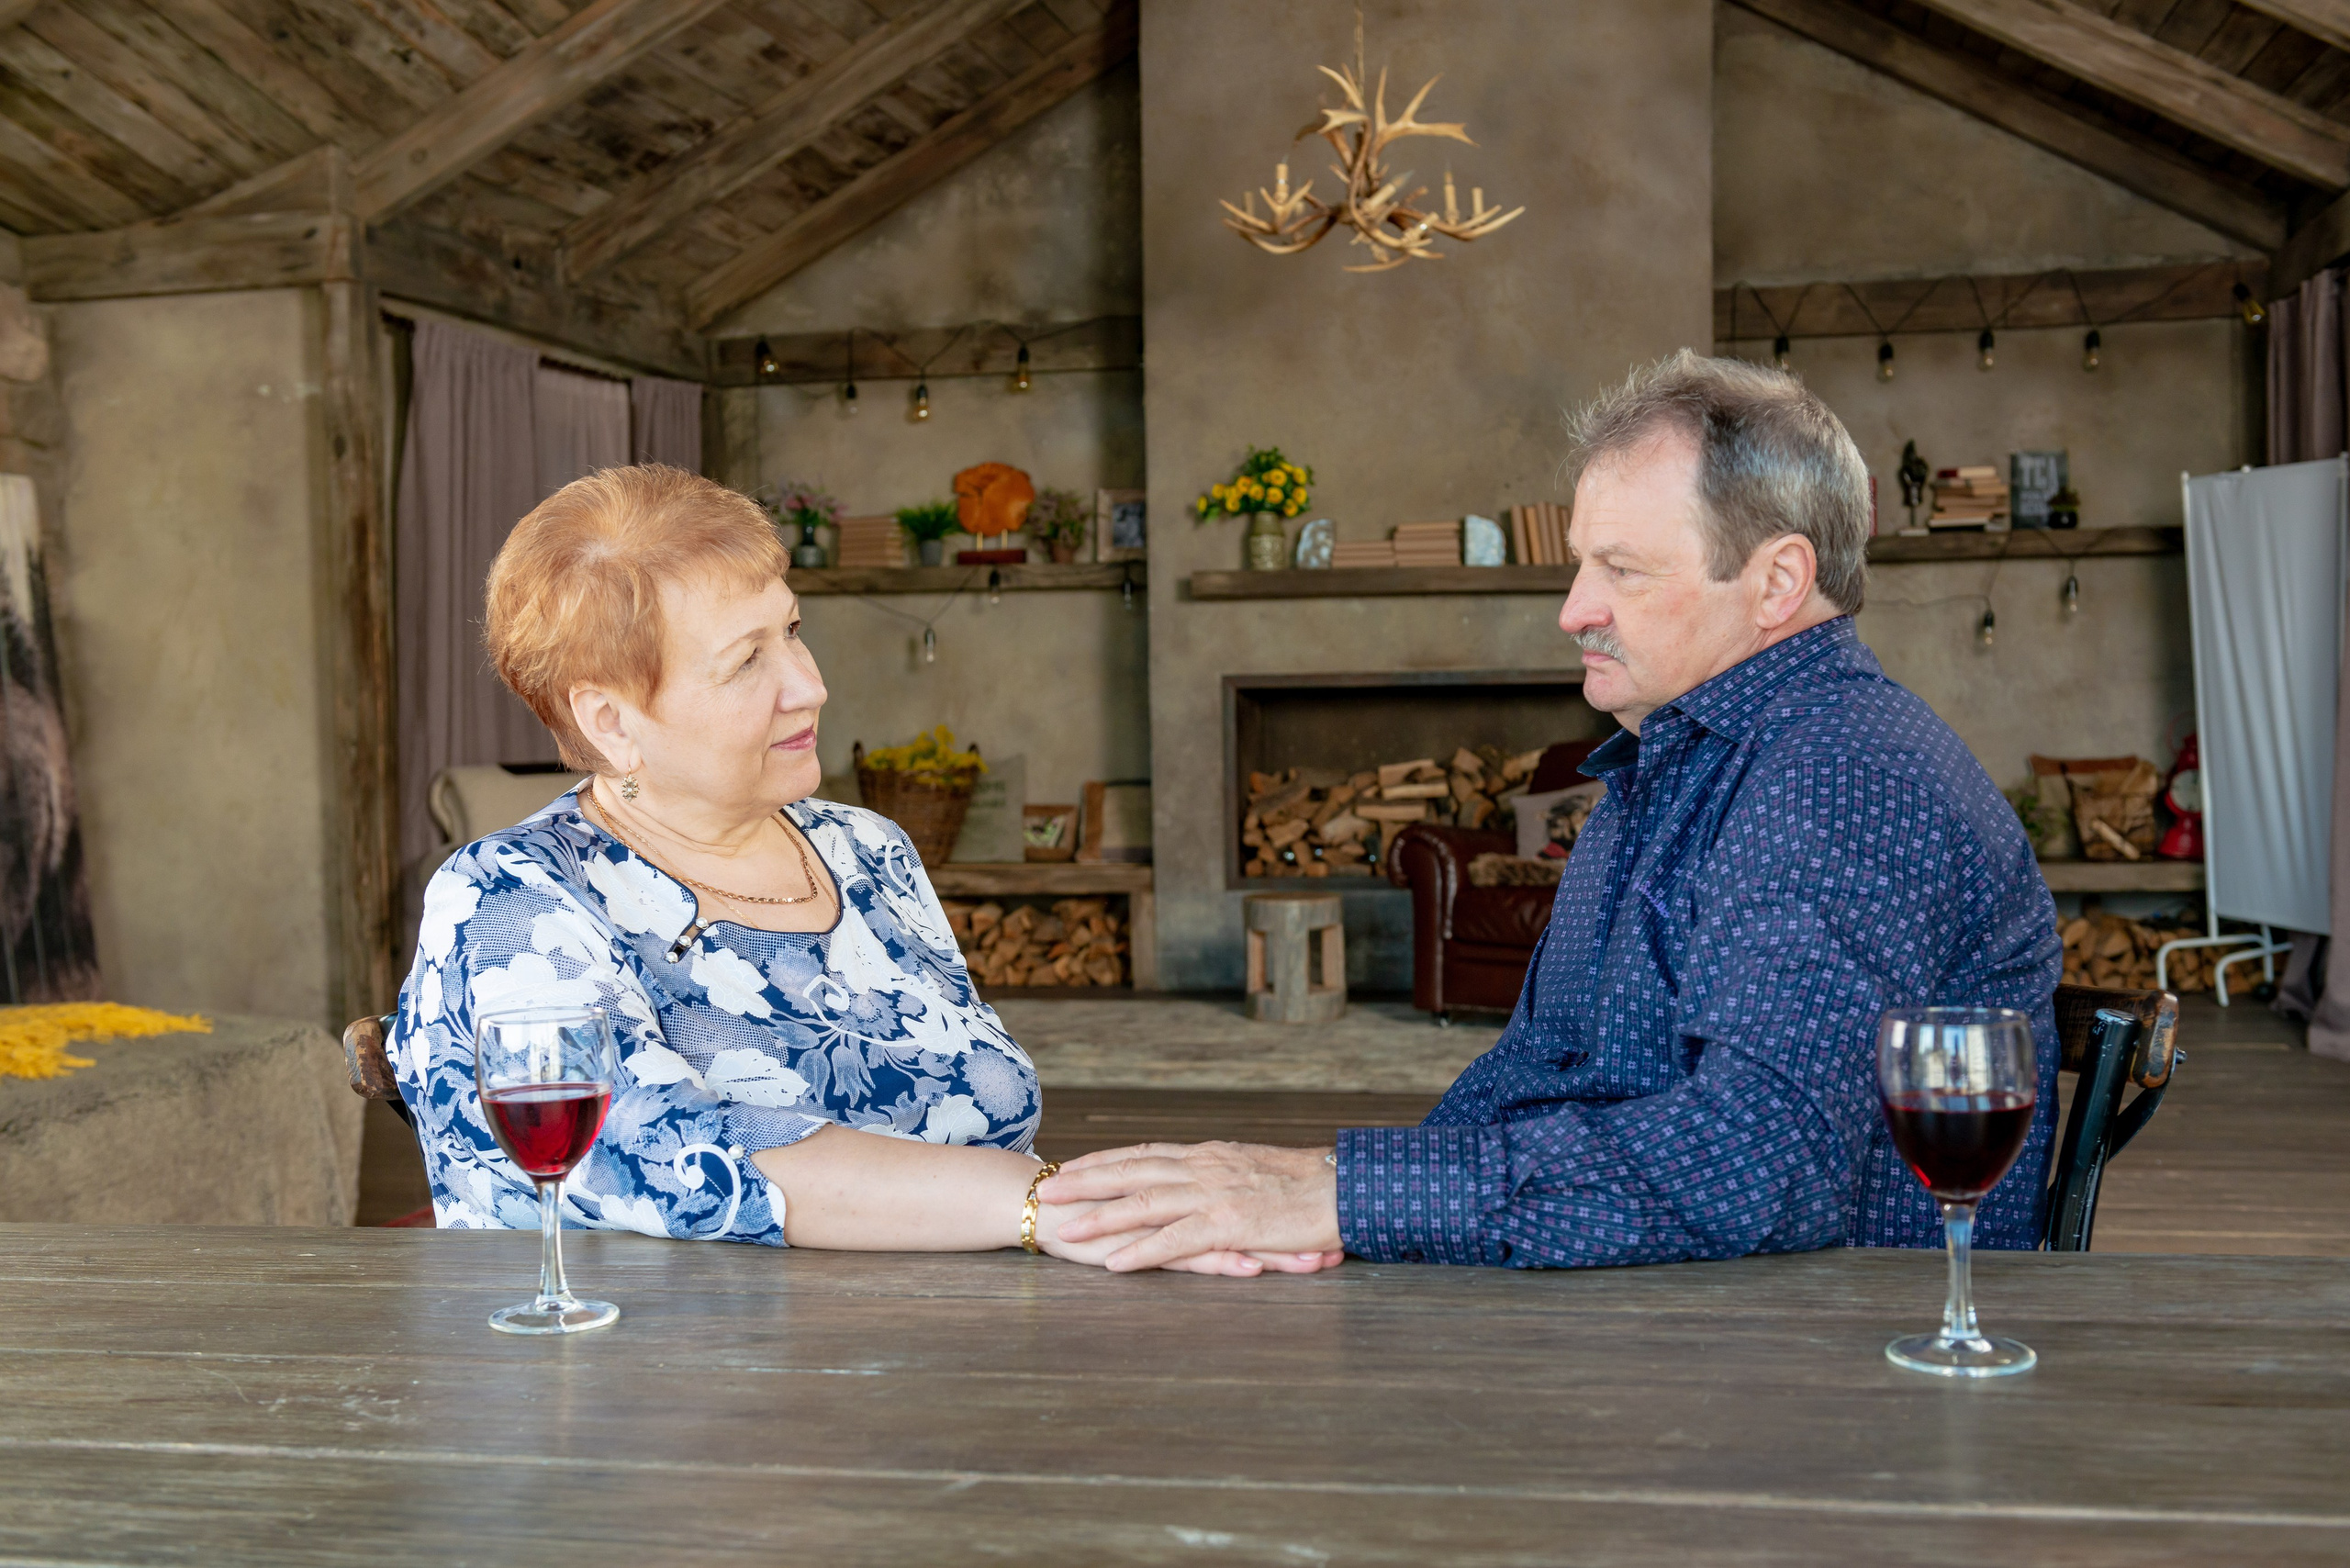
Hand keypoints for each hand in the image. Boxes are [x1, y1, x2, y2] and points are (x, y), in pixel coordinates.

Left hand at [1039, 1141, 1343, 1272]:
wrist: (1349, 1186)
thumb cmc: (1314, 1184)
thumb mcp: (1262, 1170)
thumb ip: (1230, 1175)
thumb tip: (1211, 1179)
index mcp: (1212, 1155)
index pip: (1147, 1153)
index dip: (1108, 1160)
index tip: (1075, 1164)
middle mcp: (1206, 1168)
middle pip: (1134, 1169)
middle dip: (1087, 1178)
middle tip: (1049, 1185)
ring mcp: (1216, 1195)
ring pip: (1145, 1202)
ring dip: (1102, 1215)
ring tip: (1066, 1227)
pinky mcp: (1231, 1224)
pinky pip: (1177, 1240)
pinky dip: (1143, 1251)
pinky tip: (1116, 1264)